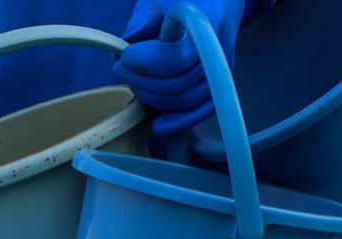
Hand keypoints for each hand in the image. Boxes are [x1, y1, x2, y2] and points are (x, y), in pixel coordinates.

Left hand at [114, 0, 271, 136]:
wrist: (215, 2)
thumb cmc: (182, 2)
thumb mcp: (157, 2)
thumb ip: (140, 23)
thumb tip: (125, 47)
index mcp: (203, 26)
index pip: (175, 59)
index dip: (144, 63)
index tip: (126, 54)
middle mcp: (217, 51)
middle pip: (177, 84)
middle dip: (140, 80)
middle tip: (121, 68)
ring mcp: (220, 70)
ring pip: (185, 100)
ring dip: (151, 98)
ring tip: (135, 82)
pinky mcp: (218, 84)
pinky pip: (202, 111)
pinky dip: (179, 122)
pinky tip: (158, 124)